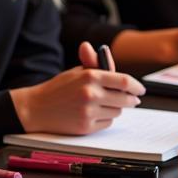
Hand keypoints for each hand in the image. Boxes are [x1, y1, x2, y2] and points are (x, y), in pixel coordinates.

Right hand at [10, 41, 144, 133]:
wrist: (36, 108)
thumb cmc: (58, 88)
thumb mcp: (76, 72)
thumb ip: (94, 63)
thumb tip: (105, 50)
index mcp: (90, 76)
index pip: (124, 81)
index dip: (136, 86)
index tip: (140, 89)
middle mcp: (91, 94)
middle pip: (125, 99)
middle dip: (131, 99)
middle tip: (131, 99)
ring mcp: (89, 112)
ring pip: (117, 112)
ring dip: (115, 108)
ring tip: (102, 104)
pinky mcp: (86, 127)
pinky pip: (107, 123)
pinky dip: (105, 118)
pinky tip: (94, 114)